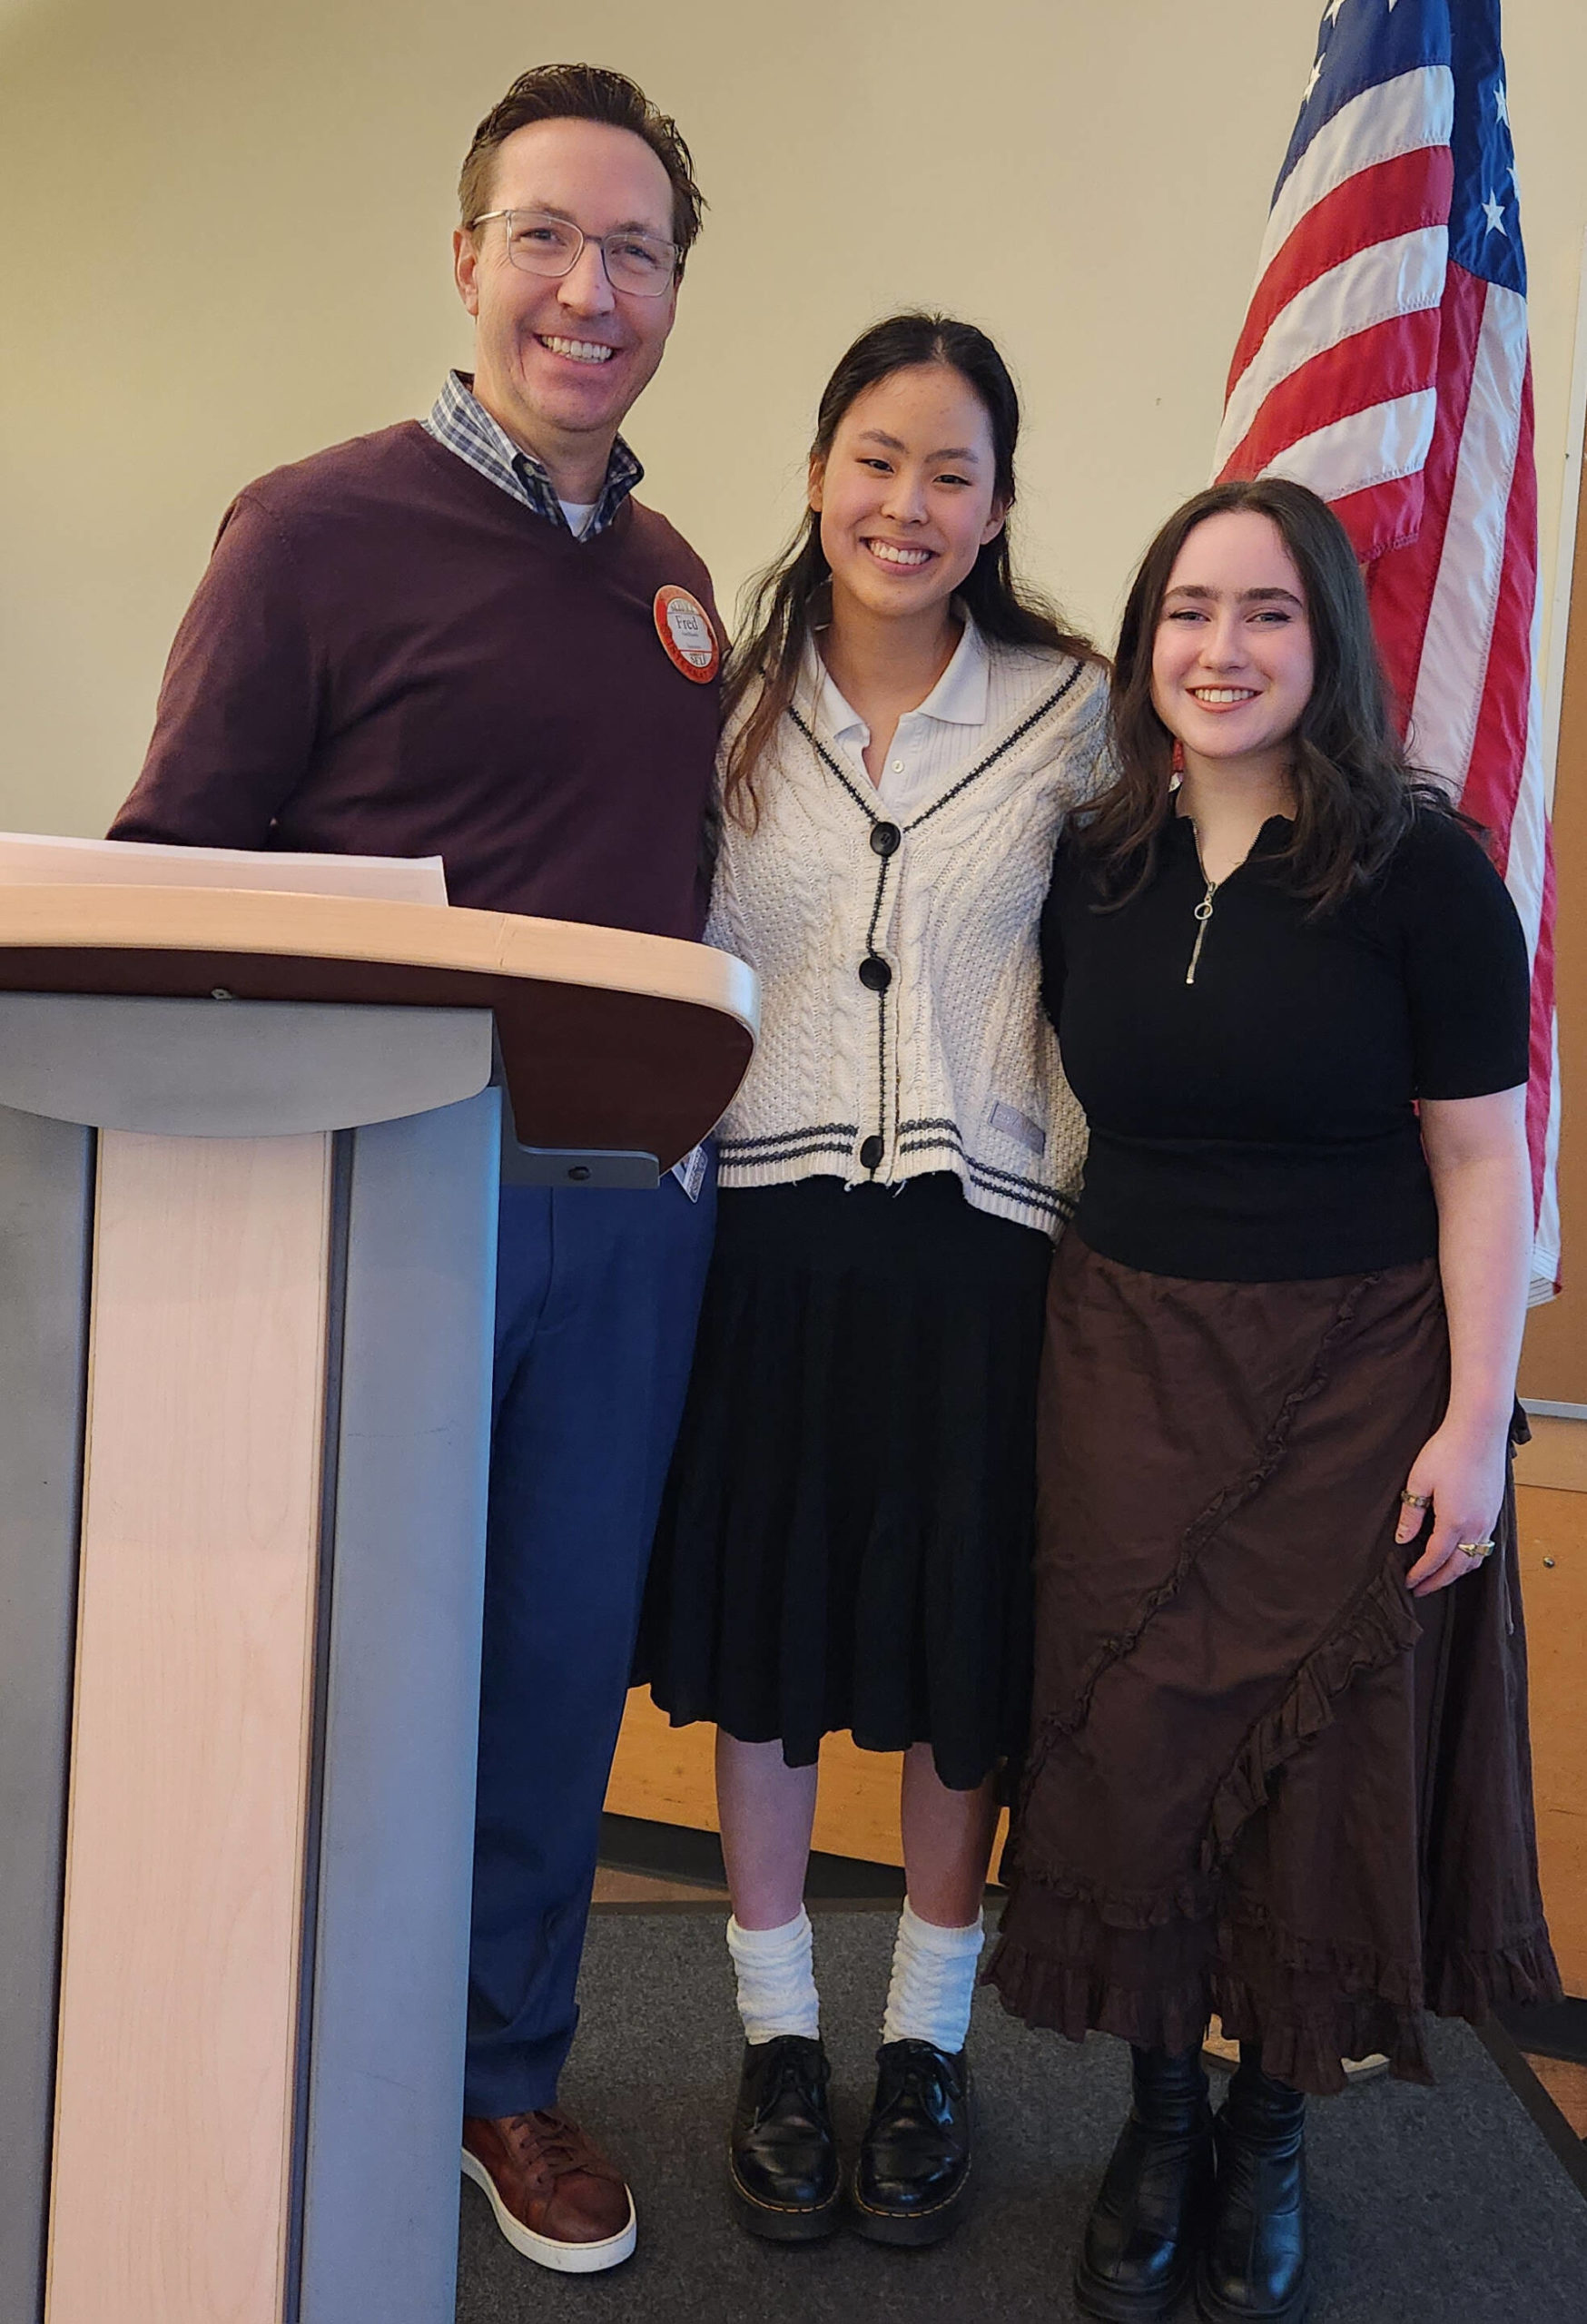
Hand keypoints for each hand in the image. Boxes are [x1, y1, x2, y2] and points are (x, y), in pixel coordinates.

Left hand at [1396, 1420, 1506, 1595]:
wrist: (1479, 1430)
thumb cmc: (1447, 1451)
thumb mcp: (1419, 1482)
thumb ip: (1412, 1514)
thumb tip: (1403, 1539)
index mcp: (1454, 1522)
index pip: (1435, 1559)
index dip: (1421, 1574)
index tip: (1409, 1583)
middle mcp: (1476, 1526)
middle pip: (1458, 1566)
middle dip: (1439, 1581)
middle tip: (1422, 1589)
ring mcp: (1489, 1519)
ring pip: (1475, 1558)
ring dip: (1457, 1571)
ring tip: (1439, 1576)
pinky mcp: (1495, 1510)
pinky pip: (1485, 1544)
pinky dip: (1471, 1556)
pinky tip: (1460, 1553)